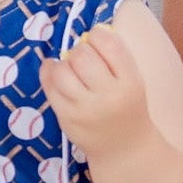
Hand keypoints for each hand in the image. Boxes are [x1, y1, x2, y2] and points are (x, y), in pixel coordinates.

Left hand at [41, 25, 155, 163]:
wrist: (125, 149)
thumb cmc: (128, 108)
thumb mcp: (133, 82)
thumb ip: (115, 58)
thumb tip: (88, 33)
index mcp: (130, 83)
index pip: (110, 44)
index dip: (97, 35)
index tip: (95, 39)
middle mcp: (108, 96)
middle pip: (83, 56)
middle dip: (79, 50)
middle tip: (82, 56)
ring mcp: (85, 110)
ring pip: (62, 71)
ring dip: (63, 63)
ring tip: (69, 66)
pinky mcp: (67, 119)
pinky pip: (50, 88)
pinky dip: (48, 73)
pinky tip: (53, 70)